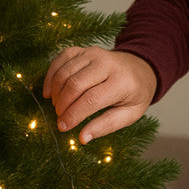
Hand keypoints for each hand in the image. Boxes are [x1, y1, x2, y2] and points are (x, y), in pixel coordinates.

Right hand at [42, 47, 157, 143]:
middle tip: (60, 119)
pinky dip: (51, 76)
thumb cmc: (134, 94)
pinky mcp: (82, 50)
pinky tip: (50, 92)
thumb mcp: (130, 114)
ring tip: (58, 108)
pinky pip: (60, 59)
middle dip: (63, 104)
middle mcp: (107, 63)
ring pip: (65, 72)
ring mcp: (93, 53)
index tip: (63, 127)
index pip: (92, 99)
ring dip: (56, 93)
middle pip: (75, 84)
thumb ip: (107, 126)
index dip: (74, 115)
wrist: (139, 68)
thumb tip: (83, 138)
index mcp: (122, 81)